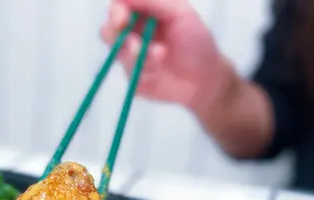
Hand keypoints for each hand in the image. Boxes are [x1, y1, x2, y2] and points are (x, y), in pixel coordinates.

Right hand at [101, 0, 223, 108]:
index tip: (122, 17)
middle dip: (115, 31)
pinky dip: (145, 70)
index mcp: (143, 14)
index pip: (119, 6)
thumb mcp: (180, 13)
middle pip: (108, 29)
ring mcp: (132, 57)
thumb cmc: (196, 42)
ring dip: (135, 53)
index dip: (116, 10)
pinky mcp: (134, 78)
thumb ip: (154, 1)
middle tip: (129, 34)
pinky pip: (129, 72)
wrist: (205, 79)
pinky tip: (159, 70)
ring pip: (117, 52)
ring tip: (159, 54)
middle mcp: (134, 34)